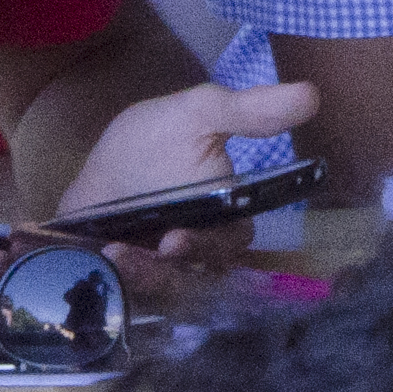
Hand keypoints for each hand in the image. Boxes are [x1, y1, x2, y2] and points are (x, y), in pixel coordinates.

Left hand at [49, 78, 319, 303]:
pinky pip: (111, 298)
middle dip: (159, 277)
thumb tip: (312, 93)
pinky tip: (80, 263)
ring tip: (109, 256)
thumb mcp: (197, 114)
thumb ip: (248, 111)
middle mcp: (192, 262)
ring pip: (152, 297)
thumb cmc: (157, 139)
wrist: (100, 160)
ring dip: (132, 282)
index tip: (175, 240)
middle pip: (188, 284)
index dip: (205, 249)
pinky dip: (96, 284)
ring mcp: (154, 279)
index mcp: (220, 226)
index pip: (227, 248)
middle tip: (129, 256)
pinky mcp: (116, 288)